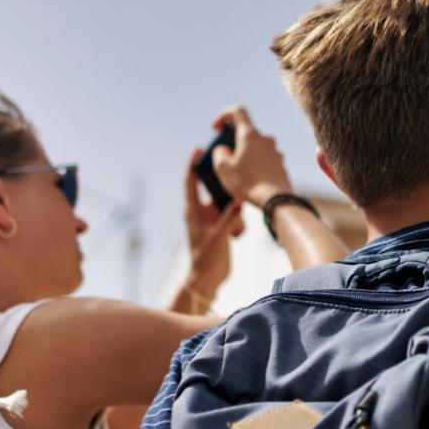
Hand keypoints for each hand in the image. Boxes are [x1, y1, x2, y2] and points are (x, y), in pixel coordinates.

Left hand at [181, 156, 242, 310]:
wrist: (207, 279)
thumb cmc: (205, 259)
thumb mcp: (217, 238)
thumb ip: (228, 220)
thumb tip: (237, 203)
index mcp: (193, 212)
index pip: (190, 182)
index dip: (193, 164)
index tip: (198, 149)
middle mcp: (200, 213)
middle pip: (211, 189)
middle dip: (223, 186)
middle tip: (233, 181)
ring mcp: (210, 219)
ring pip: (225, 203)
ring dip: (233, 210)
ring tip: (235, 226)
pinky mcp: (220, 227)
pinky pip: (231, 215)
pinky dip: (237, 220)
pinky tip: (237, 234)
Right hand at [210, 106, 291, 207]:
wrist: (275, 200)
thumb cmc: (248, 183)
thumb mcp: (223, 167)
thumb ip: (219, 153)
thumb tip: (224, 150)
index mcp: (250, 134)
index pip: (237, 112)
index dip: (223, 116)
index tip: (216, 128)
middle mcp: (266, 139)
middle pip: (246, 133)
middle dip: (233, 142)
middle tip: (225, 157)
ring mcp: (275, 152)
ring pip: (256, 148)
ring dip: (245, 155)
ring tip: (236, 172)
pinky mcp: (280, 165)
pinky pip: (264, 160)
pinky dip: (255, 165)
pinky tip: (249, 180)